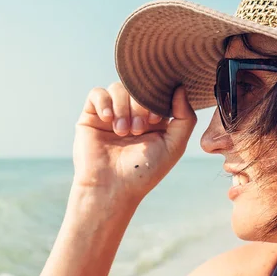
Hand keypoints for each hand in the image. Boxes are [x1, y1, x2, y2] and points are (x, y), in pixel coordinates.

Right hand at [73, 83, 196, 204]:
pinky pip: (97, 93)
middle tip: (138, 130)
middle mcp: (133, 114)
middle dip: (140, 105)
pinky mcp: (92, 117)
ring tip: (123, 132)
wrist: (112, 188)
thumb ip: (185, 117)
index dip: (158, 99)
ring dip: (123, 107)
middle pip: (138, 87)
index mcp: (154, 119)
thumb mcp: (174, 146)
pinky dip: (104, 102)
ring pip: (118, 88)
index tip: (156, 121)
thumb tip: (180, 87)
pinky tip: (108, 120)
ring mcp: (112, 114)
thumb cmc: (144, 172)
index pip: (158, 91)